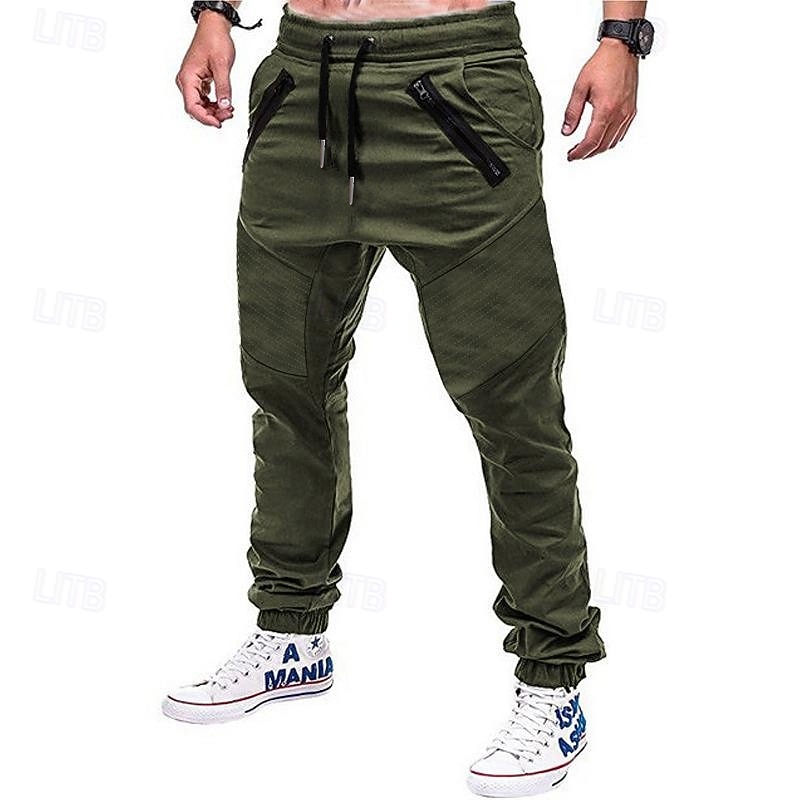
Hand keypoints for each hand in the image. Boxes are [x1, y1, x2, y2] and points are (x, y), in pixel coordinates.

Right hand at [176, 13, 236, 127]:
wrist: (214, 27)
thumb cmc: (215, 40)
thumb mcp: (222, 65)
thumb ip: (224, 88)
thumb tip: (224, 106)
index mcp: (187, 78)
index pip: (192, 107)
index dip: (205, 119)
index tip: (218, 123)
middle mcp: (186, 81)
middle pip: (196, 109)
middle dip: (212, 115)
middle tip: (228, 114)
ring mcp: (191, 82)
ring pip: (200, 105)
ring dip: (214, 111)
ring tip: (228, 109)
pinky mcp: (198, 81)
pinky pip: (203, 99)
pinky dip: (214, 104)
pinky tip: (224, 104)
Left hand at [562, 39, 638, 160]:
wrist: (622, 50)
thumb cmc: (602, 64)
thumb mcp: (580, 87)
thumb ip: (572, 112)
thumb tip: (566, 132)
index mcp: (606, 109)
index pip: (591, 141)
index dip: (579, 152)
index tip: (570, 156)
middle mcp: (619, 114)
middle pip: (602, 146)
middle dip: (587, 154)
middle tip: (574, 155)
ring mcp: (627, 113)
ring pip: (612, 142)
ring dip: (598, 149)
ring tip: (584, 149)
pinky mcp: (631, 110)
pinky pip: (621, 134)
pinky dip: (609, 141)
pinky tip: (600, 139)